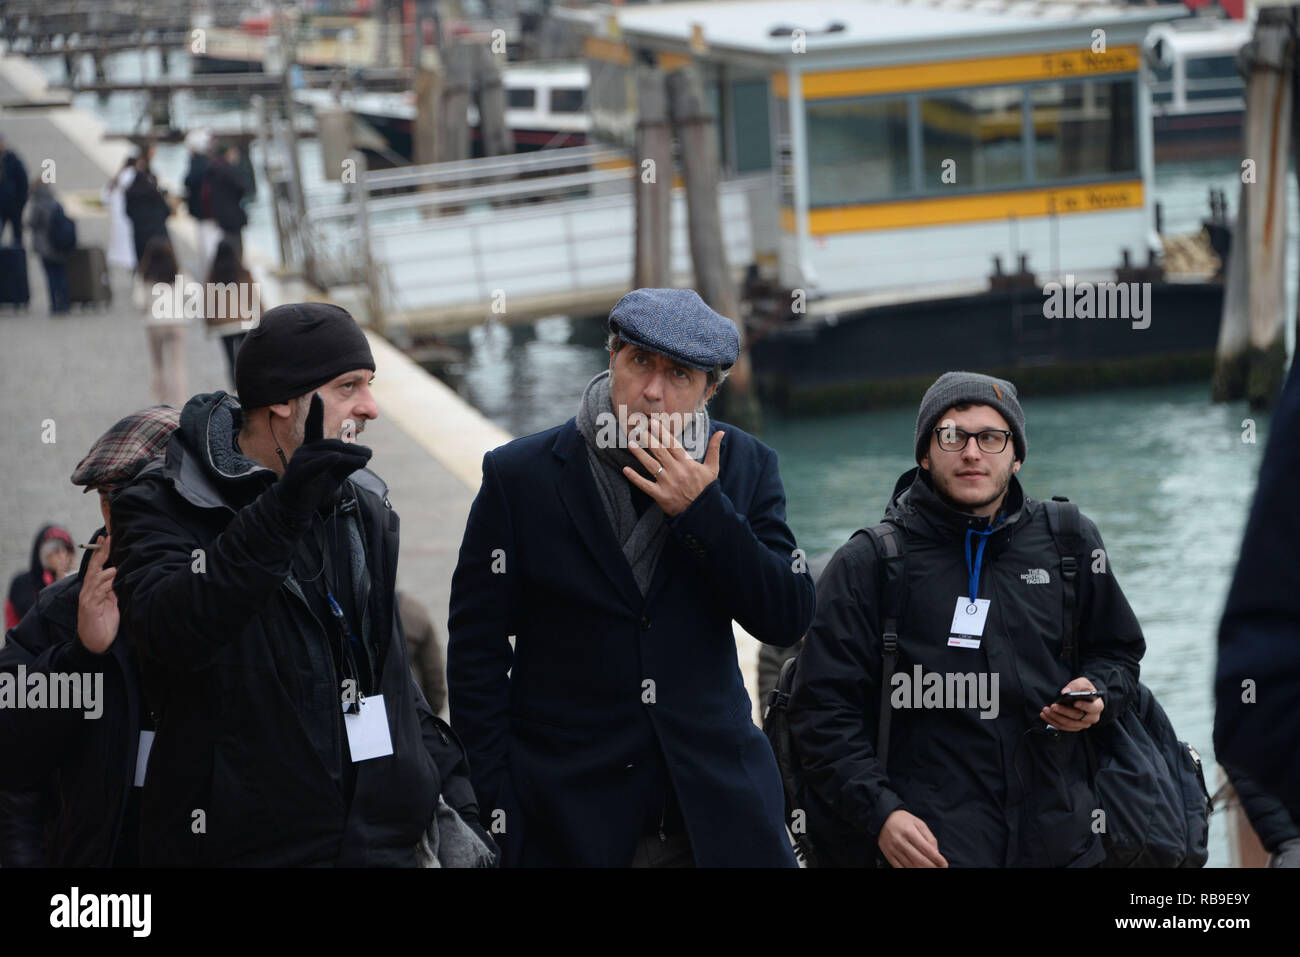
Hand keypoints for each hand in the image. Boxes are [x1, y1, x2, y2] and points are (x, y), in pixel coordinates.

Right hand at [77, 533, 118, 653]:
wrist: (95, 643)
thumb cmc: (105, 622)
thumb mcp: (113, 602)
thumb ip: (116, 588)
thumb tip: (124, 573)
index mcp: (94, 588)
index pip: (97, 565)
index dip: (100, 551)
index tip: (105, 537)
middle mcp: (88, 590)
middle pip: (94, 567)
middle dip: (101, 552)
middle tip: (107, 538)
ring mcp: (87, 598)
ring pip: (97, 578)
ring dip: (107, 568)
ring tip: (117, 561)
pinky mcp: (90, 607)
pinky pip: (98, 592)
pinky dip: (106, 584)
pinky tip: (114, 578)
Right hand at [278, 395, 371, 514]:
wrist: (298, 507)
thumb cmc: (317, 486)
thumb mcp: (338, 472)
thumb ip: (350, 462)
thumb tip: (368, 453)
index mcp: (311, 446)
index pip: (313, 425)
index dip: (315, 410)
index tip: (316, 394)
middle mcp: (304, 450)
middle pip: (333, 444)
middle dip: (353, 450)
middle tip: (369, 456)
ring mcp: (300, 461)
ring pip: (328, 454)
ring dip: (349, 458)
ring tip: (364, 461)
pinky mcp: (298, 474)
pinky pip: (314, 465)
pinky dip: (325, 461)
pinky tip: (335, 458)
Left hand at [622, 417, 722, 516]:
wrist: (703, 512)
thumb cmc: (706, 488)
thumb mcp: (712, 468)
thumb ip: (714, 449)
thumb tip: (721, 432)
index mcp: (687, 464)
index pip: (672, 444)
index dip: (662, 432)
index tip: (653, 422)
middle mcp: (677, 471)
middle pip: (660, 451)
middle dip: (648, 438)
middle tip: (638, 428)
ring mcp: (668, 484)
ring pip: (651, 465)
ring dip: (640, 454)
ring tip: (630, 443)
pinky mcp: (661, 496)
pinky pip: (645, 485)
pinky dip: (635, 478)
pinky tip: (625, 469)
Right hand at [878, 809, 947, 867]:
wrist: (882, 818)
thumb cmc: (903, 820)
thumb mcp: (919, 823)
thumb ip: (929, 837)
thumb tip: (937, 853)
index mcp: (909, 831)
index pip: (925, 848)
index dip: (936, 858)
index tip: (944, 864)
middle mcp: (900, 841)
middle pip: (919, 860)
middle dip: (932, 866)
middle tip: (939, 868)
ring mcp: (893, 849)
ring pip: (911, 866)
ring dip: (922, 870)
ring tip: (930, 869)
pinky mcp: (888, 855)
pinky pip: (900, 868)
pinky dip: (910, 870)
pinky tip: (918, 869)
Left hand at [1041, 676, 1103, 730]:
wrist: (1085, 696)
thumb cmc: (1084, 689)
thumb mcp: (1082, 683)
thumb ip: (1075, 686)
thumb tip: (1065, 692)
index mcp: (1097, 706)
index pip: (1093, 708)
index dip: (1084, 706)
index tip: (1074, 702)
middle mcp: (1093, 717)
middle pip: (1078, 717)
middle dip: (1064, 711)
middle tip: (1053, 706)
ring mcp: (1084, 724)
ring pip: (1069, 724)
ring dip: (1056, 718)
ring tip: (1046, 711)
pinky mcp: (1075, 726)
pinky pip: (1064, 727)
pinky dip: (1054, 722)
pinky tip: (1046, 716)